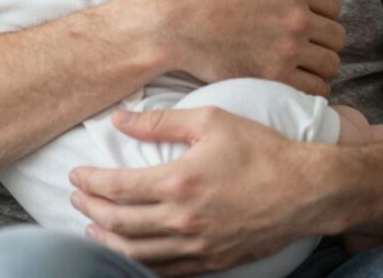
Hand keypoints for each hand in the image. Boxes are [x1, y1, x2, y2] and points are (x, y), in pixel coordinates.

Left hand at [70, 107, 321, 275]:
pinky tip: (131, 253)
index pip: (116, 187)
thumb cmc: (261, 149)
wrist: (306, 190)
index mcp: (178, 182)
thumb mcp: (211, 120)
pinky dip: (140, 264)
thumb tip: (119, 120)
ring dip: (108, 241)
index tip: (75, 175)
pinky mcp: (212, 262)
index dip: (90, 182)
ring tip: (93, 227)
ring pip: (137, 253)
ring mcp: (197, 246)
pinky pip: (165, 272)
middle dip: (91, 210)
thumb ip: (161, 121)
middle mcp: (182, 220)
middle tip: (76, 198)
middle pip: (119, 223)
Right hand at [158, 0, 343, 96]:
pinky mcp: (274, 77)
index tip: (309, 21)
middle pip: (337, 36)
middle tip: (307, 47)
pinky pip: (315, 89)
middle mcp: (297, 18)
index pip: (334, 5)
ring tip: (303, 67)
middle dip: (325, 41)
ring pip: (330, 64)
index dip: (323, 13)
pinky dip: (311, 88)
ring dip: (320, 66)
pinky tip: (296, 83)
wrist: (172, 25)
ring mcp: (288, 49)